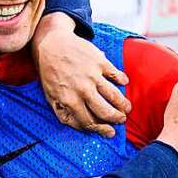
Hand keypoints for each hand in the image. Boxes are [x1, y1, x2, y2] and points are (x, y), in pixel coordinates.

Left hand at [32, 12, 130, 137]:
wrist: (52, 44)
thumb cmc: (50, 73)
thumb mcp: (50, 97)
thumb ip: (64, 113)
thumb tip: (81, 126)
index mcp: (69, 100)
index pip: (89, 121)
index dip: (101, 130)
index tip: (110, 132)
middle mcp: (83, 89)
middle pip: (105, 111)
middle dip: (116, 119)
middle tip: (121, 120)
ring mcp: (93, 75)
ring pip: (114, 95)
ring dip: (123, 104)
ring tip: (126, 108)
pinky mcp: (99, 62)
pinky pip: (116, 74)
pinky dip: (122, 80)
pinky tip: (124, 84)